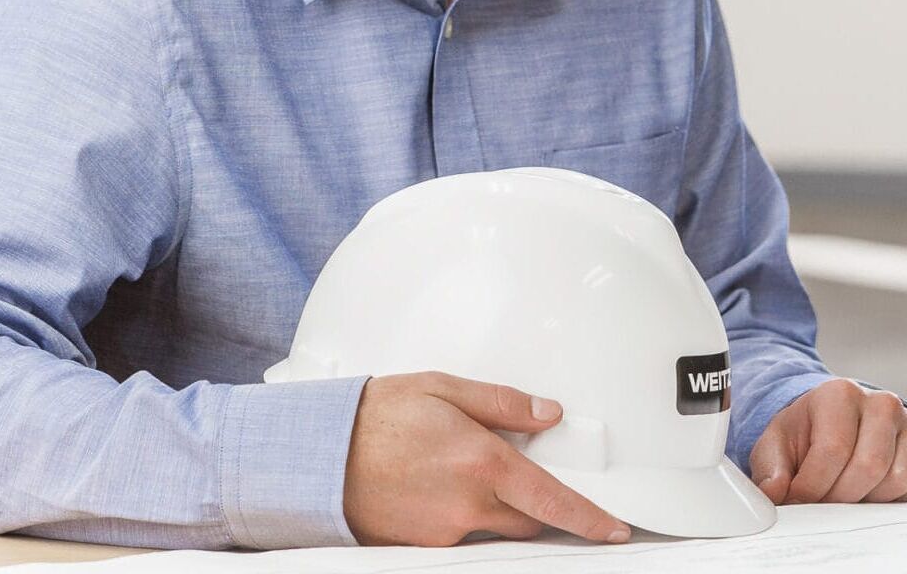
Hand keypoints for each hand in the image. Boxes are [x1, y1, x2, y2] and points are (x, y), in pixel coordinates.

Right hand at [342, 370, 630, 546]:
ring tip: (464, 470)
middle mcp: (468, 505)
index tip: (614, 529)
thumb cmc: (377, 415)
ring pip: (495, 528)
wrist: (322, 453)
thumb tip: (546, 413)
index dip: (590, 519)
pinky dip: (463, 514)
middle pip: (530, 520)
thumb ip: (501, 403)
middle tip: (529, 477)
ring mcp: (446, 532)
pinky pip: (461, 534)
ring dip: (498, 507)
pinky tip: (438, 484)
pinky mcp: (424, 547)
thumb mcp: (442, 388)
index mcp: (480, 462)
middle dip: (540, 505)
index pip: (552, 500)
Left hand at [750, 378, 906, 503]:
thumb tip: (774, 493)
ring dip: (863, 499)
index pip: (833, 449)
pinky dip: (883, 499)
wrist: (827, 422)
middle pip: (867, 467)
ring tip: (838, 492)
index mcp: (839, 394)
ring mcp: (905, 425)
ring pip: (893, 480)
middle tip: (819, 504)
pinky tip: (861, 491)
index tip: (797, 500)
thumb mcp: (777, 443)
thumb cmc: (803, 432)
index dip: (813, 485)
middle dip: (839, 496)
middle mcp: (879, 404)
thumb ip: (771, 469)